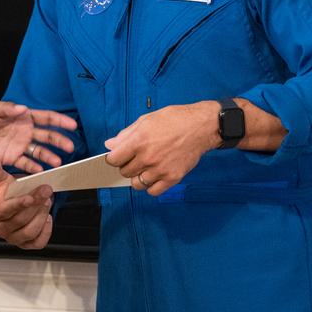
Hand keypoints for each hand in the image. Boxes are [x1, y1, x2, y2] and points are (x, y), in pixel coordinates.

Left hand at [0, 99, 76, 173]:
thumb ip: (6, 108)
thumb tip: (23, 108)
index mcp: (23, 117)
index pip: (45, 117)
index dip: (59, 120)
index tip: (72, 125)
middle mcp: (25, 131)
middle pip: (46, 136)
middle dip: (59, 140)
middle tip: (69, 146)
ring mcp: (20, 146)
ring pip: (39, 151)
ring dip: (49, 156)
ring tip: (57, 163)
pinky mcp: (11, 158)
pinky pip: (25, 164)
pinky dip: (33, 168)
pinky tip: (39, 171)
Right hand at [0, 153, 53, 248]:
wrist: (8, 203)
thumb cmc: (3, 193)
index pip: (4, 211)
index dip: (18, 205)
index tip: (30, 197)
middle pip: (19, 221)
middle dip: (35, 205)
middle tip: (46, 191)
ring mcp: (12, 238)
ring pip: (29, 232)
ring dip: (41, 216)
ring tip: (47, 201)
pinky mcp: (25, 244)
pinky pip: (37, 243)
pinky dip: (45, 231)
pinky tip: (48, 217)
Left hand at [103, 102, 219, 195]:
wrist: (201, 126)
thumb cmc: (174, 120)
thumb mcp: (146, 120)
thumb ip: (126, 134)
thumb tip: (110, 145)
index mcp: (139, 140)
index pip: (114, 159)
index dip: (113, 158)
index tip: (117, 156)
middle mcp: (148, 157)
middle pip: (125, 172)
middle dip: (126, 166)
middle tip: (134, 159)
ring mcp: (161, 169)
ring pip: (137, 184)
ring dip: (137, 177)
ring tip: (144, 168)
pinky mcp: (173, 177)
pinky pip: (153, 191)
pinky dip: (150, 186)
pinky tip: (153, 176)